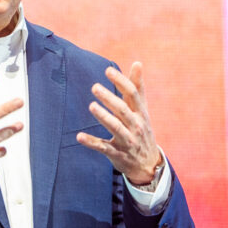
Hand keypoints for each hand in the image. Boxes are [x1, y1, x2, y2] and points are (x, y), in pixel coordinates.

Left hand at [77, 62, 162, 185]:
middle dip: (110, 98)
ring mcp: (127, 141)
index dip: (122, 81)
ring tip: (91, 106)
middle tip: (95, 87)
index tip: (108, 70)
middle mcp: (135, 126)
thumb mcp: (142, 110)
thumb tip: (137, 63)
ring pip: (115, 127)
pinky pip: (104, 148)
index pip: (133, 94)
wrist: (148, 164)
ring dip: (104, 117)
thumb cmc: (142, 130)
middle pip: (123, 110)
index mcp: (141, 113)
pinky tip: (79, 136)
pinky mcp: (117, 154)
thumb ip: (137, 87)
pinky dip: (92, 142)